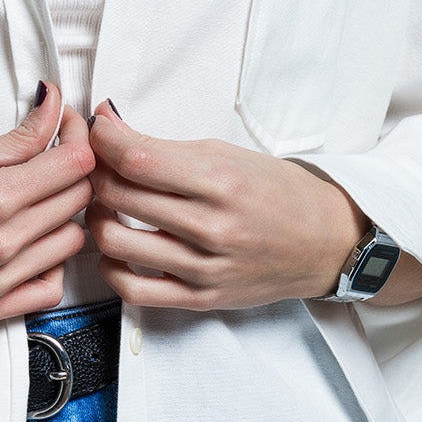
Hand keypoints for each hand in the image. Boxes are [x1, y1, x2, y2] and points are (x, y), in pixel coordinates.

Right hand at [0, 84, 94, 320]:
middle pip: (78, 201)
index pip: (75, 165)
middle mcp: (2, 243)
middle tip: (50, 160)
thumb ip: (17, 138)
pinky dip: (49, 265)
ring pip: (71, 244)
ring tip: (35, 204)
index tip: (64, 129)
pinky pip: (50, 288)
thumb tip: (57, 105)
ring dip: (63, 218)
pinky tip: (28, 247)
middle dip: (71, 173)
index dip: (77, 138)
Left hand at [84, 102, 369, 309]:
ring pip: (116, 242)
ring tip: (104, 206)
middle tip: (96, 165)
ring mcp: (204, 267)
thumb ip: (166, 146)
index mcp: (221, 181)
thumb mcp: (228, 155)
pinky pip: (133, 289)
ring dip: (96, 218)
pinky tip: (116, 250)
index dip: (103, 141)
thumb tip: (109, 124)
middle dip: (95, 174)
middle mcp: (211, 226)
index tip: (96, 130)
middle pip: (120, 196)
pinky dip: (111, 267)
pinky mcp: (200, 298)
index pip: (138, 158)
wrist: (326, 243)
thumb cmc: (276, 193)